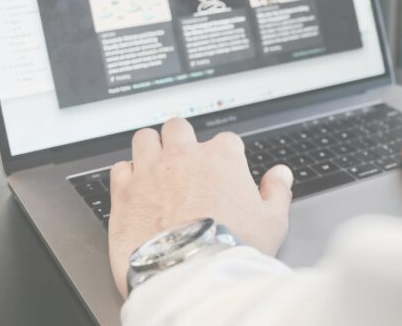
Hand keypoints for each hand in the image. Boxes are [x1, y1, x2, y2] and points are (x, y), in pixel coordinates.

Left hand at [108, 117, 293, 297]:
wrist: (189, 273)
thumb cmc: (232, 247)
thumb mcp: (272, 222)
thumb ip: (277, 192)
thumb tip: (281, 175)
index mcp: (221, 157)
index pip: (226, 140)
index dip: (226, 156)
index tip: (225, 172)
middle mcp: (184, 155)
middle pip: (179, 127)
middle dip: (182, 139)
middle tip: (185, 161)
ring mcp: (151, 170)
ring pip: (145, 138)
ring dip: (151, 148)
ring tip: (156, 166)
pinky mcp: (125, 191)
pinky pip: (120, 167)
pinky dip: (127, 175)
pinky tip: (136, 189)